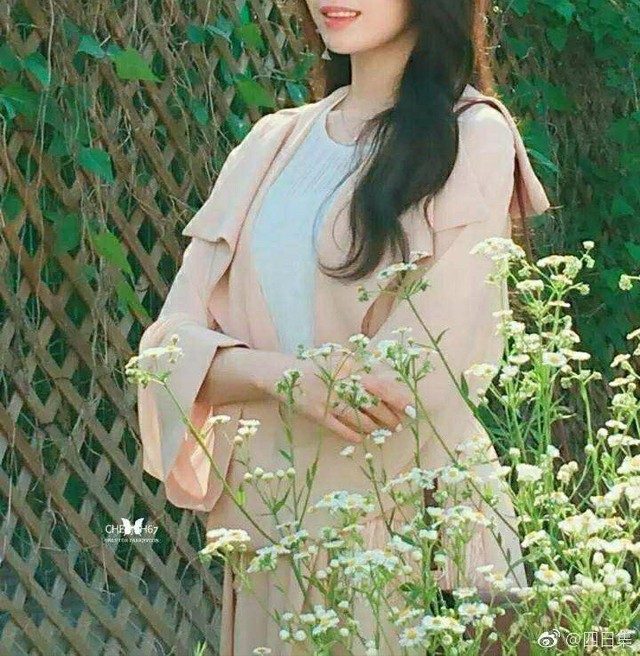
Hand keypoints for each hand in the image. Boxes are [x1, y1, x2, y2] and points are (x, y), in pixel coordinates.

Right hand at [260, 351, 414, 443]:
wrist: (280, 372)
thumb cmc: (315, 367)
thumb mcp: (338, 360)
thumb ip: (359, 368)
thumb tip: (387, 384)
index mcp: (349, 366)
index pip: (379, 384)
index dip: (397, 398)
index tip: (409, 408)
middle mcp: (340, 382)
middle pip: (372, 403)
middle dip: (389, 417)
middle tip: (398, 425)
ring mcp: (328, 398)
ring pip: (359, 417)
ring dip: (375, 427)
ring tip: (383, 431)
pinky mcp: (317, 413)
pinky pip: (340, 428)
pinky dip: (353, 434)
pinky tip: (362, 437)